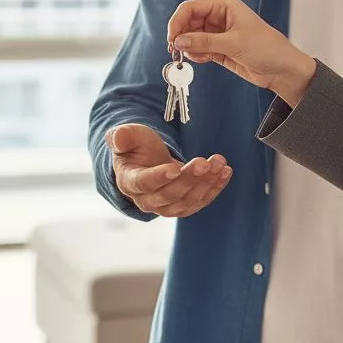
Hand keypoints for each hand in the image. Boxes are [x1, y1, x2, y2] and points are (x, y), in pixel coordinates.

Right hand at [107, 124, 231, 217]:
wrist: (147, 161)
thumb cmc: (136, 147)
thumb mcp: (129, 136)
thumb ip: (122, 136)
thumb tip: (117, 137)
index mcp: (130, 182)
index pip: (145, 183)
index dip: (160, 177)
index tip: (175, 167)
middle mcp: (147, 200)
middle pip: (170, 194)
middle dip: (189, 178)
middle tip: (205, 161)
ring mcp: (166, 207)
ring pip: (187, 200)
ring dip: (206, 183)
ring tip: (219, 163)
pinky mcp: (184, 206)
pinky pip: (201, 201)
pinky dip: (215, 188)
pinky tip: (225, 172)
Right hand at [168, 0, 316, 105]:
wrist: (282, 69)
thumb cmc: (267, 48)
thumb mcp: (234, 43)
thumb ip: (204, 42)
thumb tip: (178, 41)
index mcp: (224, 4)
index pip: (190, 7)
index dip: (177, 22)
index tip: (172, 38)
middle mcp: (219, 16)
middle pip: (187, 22)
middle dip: (181, 36)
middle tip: (175, 51)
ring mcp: (218, 32)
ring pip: (191, 36)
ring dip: (188, 47)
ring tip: (196, 56)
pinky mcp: (218, 48)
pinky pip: (198, 48)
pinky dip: (195, 54)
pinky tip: (202, 59)